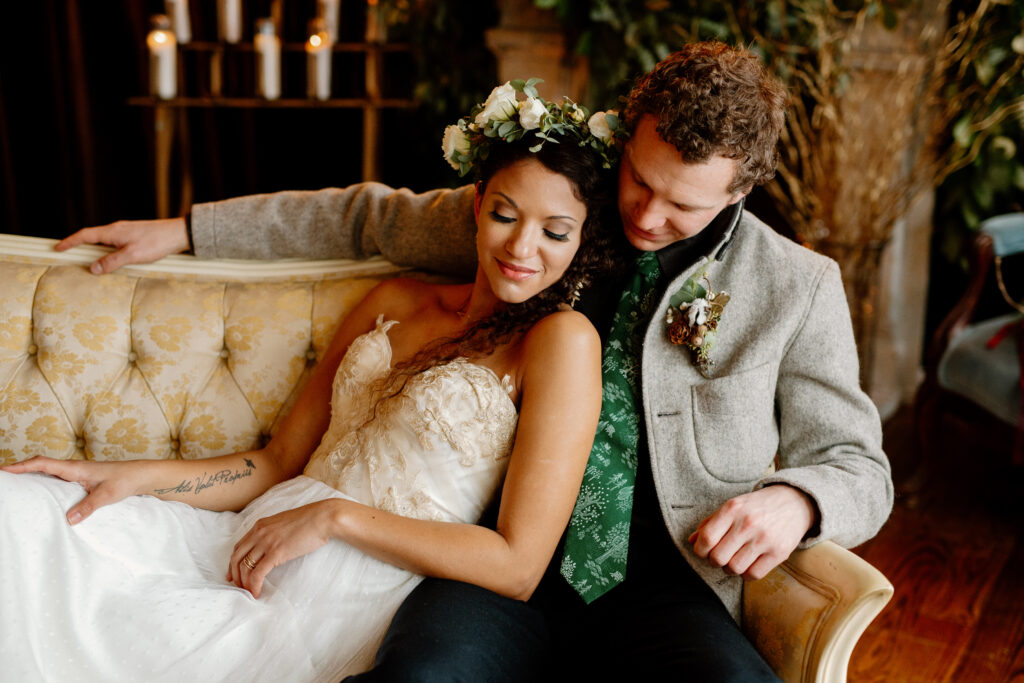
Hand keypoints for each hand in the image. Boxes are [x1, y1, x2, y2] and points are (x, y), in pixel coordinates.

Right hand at [1, 456, 141, 523]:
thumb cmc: (125, 480)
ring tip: (14, 486)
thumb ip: (89, 506)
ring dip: (31, 476)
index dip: (22, 466)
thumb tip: (69, 519)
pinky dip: (45, 483)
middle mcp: (73, 468)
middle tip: (3, 479)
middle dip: (20, 470)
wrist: (141, 476)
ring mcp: (76, 474)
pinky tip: (40, 494)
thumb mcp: (107, 494)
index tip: (4, 469)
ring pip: (48, 472)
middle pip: (40, 466)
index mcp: (75, 468)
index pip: (43, 463)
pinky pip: (57, 480)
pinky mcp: (82, 480)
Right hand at [55, 217, 189, 273]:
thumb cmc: (156, 243)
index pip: (85, 235)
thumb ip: (112, 262)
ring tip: (86, 260)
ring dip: (93, 249)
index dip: (70, 242)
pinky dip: (106, 250)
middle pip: (92, 237)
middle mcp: (117, 229)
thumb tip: (93, 269)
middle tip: (67, 254)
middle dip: (78, 245)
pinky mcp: (135, 236)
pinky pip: (114, 243)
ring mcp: (126, 232)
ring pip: (103, 240)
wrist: (178, 234)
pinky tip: (111, 259)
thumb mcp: (132, 255)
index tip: (57, 248)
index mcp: (112, 232)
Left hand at [228, 499, 340, 597]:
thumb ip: (274, 532)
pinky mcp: (275, 553)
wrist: (323, 518)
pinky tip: (257, 593)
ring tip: (249, 593)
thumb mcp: (285, 523)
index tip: (234, 575)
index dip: (234, 563)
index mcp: (261, 525)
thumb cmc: (310, 521)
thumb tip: (274, 546)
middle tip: (239, 587)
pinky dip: (254, 585)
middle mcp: (259, 533)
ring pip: (244, 567)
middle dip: (235, 575)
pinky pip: (257, 573)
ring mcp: (266, 542)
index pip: (239, 546)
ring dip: (244, 583)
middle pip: (237, 558)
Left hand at [688, 485, 817, 580]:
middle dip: (714, 561)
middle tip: (719, 556)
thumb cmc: (756, 507)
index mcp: (732, 509)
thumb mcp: (732, 506)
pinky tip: (748, 564)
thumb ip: (710, 523)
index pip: (706, 539)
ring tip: (734, 559)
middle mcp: (747, 523)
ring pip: (734, 568)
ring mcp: (764, 539)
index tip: (704, 551)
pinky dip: (746, 574)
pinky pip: (753, 575)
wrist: (794, 503)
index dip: (700, 550)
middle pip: (718, 557)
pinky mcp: (779, 552)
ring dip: (729, 568)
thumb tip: (692, 541)